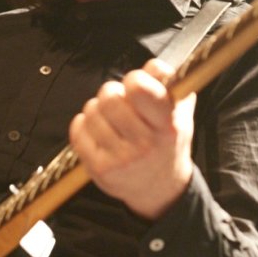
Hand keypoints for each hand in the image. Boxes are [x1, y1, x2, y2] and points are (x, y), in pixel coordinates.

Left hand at [69, 58, 195, 219]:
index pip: (140, 89)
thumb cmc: (167, 143)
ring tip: (110, 118)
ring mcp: (120, 158)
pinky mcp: (99, 169)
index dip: (134, 79)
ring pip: (91, 111)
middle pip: (109, 97)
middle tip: (119, 101)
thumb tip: (153, 67)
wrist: (161, 189)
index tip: (136, 85)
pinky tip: (97, 129)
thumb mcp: (180, 112)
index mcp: (167, 125)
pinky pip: (78, 131)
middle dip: (112, 92)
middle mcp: (144, 143)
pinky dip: (83, 124)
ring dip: (97, 109)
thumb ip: (169, 84)